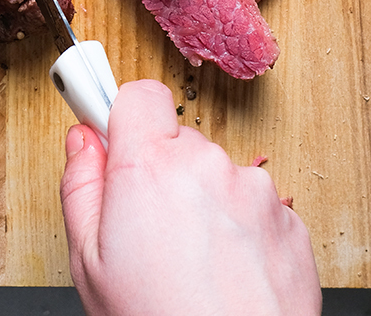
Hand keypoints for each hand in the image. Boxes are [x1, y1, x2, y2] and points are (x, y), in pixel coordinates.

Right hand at [60, 80, 321, 315]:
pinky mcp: (290, 223)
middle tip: (148, 230)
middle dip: (162, 173)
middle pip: (178, 142)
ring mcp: (256, 193)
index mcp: (151, 167)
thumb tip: (82, 141)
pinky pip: (254, 209)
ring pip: (218, 176)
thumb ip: (81, 185)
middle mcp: (209, 166)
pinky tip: (224, 275)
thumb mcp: (89, 261)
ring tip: (191, 265)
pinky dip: (240, 233)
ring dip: (205, 205)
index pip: (139, 95)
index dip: (123, 117)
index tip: (111, 131)